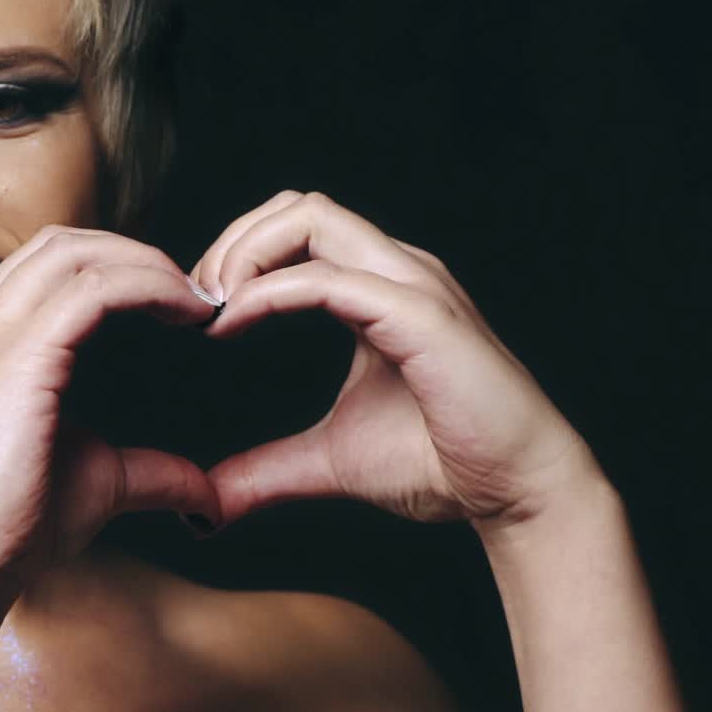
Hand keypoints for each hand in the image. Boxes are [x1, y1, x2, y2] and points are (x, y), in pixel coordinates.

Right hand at [0, 227, 220, 602]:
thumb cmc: (10, 529)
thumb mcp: (94, 482)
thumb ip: (149, 471)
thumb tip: (209, 494)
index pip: (46, 267)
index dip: (112, 268)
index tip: (172, 303)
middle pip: (60, 244)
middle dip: (132, 253)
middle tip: (191, 294)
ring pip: (76, 253)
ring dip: (146, 265)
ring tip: (195, 300)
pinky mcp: (17, 355)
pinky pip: (94, 290)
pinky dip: (147, 288)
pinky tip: (187, 313)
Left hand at [191, 191, 599, 529]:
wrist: (517, 494)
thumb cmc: (439, 464)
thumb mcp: (328, 461)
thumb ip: (265, 470)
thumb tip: (206, 506)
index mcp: (377, 287)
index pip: (296, 227)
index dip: (237, 255)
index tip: (199, 313)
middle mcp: (395, 270)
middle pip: (297, 206)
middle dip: (232, 241)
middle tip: (195, 302)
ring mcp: (411, 284)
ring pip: (311, 216)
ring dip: (245, 253)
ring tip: (212, 308)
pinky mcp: (420, 315)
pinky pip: (328, 279)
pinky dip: (268, 293)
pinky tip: (233, 325)